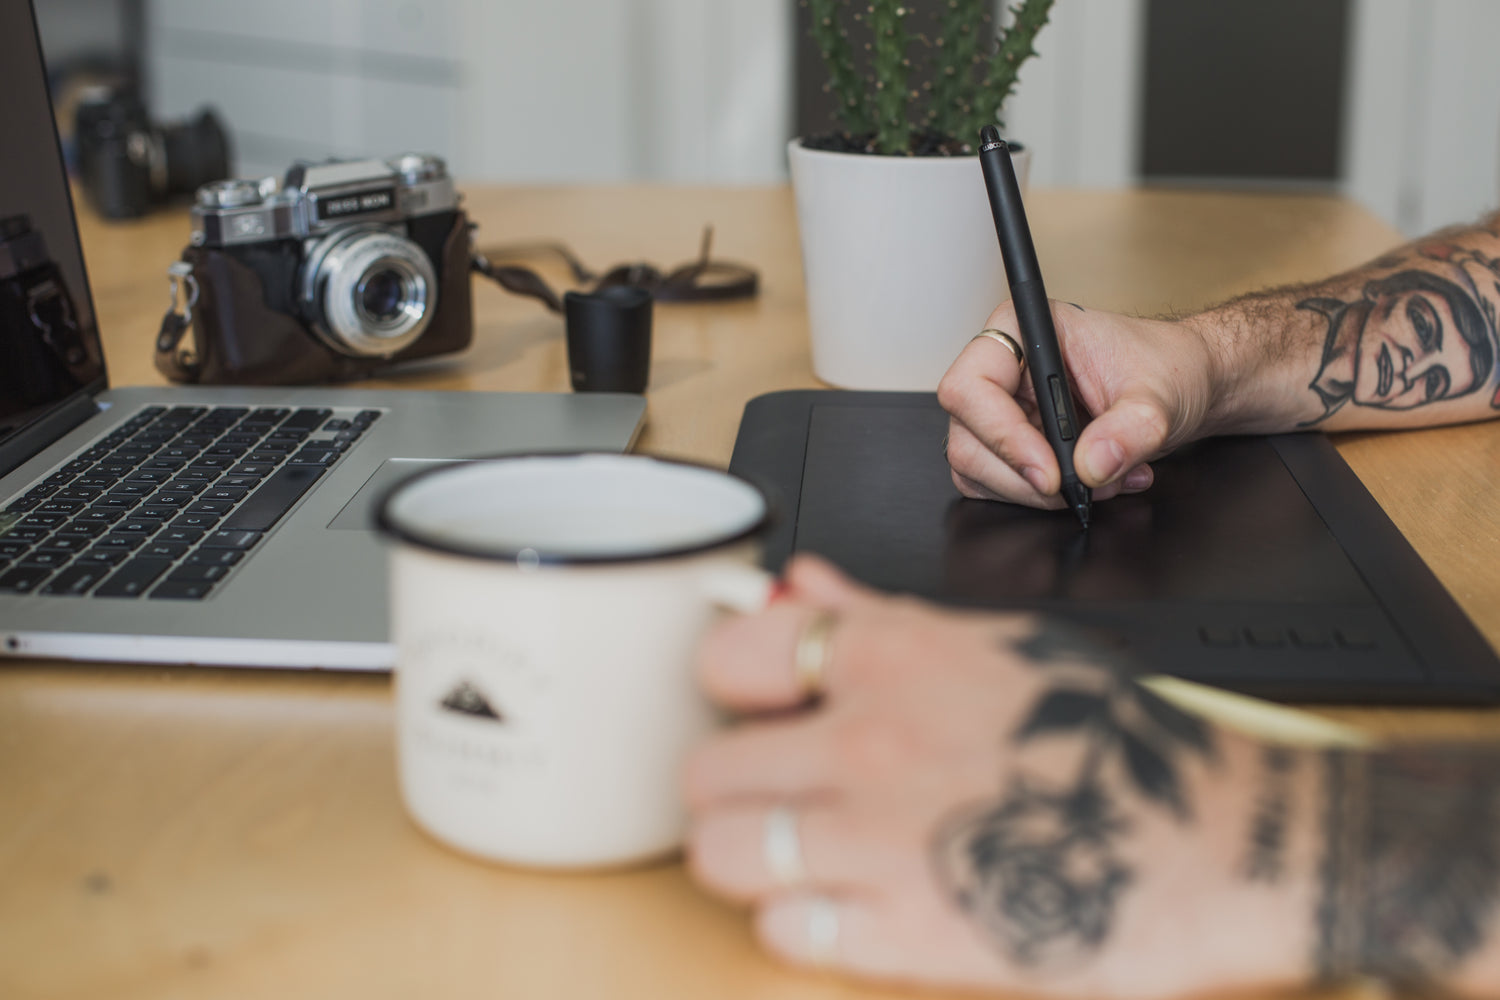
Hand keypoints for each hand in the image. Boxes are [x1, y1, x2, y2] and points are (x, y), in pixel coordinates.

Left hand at [685, 556, 1304, 997]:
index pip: (727, 656)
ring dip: (755, 858)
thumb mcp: (997, 647)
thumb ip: (878, 617)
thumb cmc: (1116, 742)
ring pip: (723, 853)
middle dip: (735, 786)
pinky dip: (805, 925)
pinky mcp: (907, 932)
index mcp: (893, 657)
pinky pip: (782, 932)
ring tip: (806, 855)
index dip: (733, 687)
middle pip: (706, 770)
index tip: (758, 707)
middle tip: (778, 793)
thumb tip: (796, 585)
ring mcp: (880, 841)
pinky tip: (851, 906)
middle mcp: (870, 741)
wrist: (1222, 839)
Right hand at [938, 302, 1221, 508]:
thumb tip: (1091, 465)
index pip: (971, 386)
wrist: (1186, 386)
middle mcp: (1002, 368)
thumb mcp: (1160, 394)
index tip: (1050, 470)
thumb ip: (1130, 428)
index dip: (1002, 434)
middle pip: (968, 437)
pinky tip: (1090, 483)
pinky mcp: (1009, 445)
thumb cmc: (1167, 366)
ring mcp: (1000, 409)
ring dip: (1035, 493)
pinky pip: (995, 485)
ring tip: (1100, 482)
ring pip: (976, 468)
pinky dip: (1040, 499)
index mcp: (1023, 329)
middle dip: (1023, 477)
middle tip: (1079, 488)